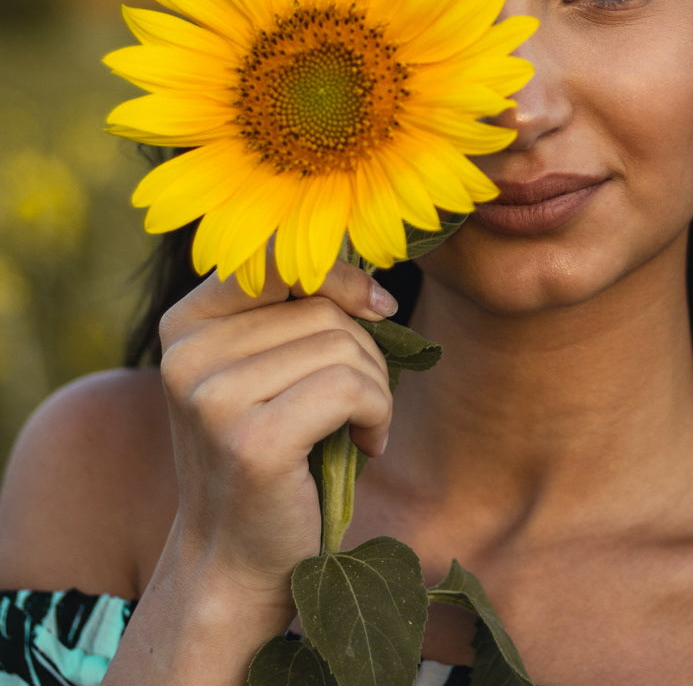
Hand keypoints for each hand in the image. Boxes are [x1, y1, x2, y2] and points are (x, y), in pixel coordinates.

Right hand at [156, 259, 396, 605]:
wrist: (237, 561)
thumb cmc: (270, 452)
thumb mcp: (266, 368)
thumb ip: (296, 314)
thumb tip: (374, 285)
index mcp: (184, 325)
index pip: (277, 260)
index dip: (339, 276)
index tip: (377, 306)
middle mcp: (187, 354)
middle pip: (321, 308)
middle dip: (365, 350)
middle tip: (362, 401)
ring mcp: (213, 399)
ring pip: (342, 346)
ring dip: (375, 387)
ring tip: (359, 426)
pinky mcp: (254, 441)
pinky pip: (351, 389)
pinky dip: (378, 415)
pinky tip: (367, 446)